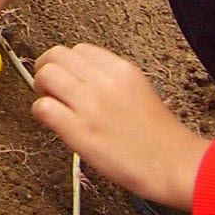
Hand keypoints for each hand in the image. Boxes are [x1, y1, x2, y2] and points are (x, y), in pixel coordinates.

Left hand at [31, 44, 208, 206]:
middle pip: (57, 55)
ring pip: (46, 75)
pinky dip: (41, 113)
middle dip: (47, 69)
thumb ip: (111, 82)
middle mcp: (104, 81)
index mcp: (122, 69)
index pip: (80, 50)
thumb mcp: (140, 92)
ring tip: (51, 104)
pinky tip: (51, 122)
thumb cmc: (161, 137)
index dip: (68, 63)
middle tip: (50, 88)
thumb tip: (82, 82)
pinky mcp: (80, 130)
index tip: (67, 77)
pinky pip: (44, 108)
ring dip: (41, 89)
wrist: (174, 165)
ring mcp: (90, 104)